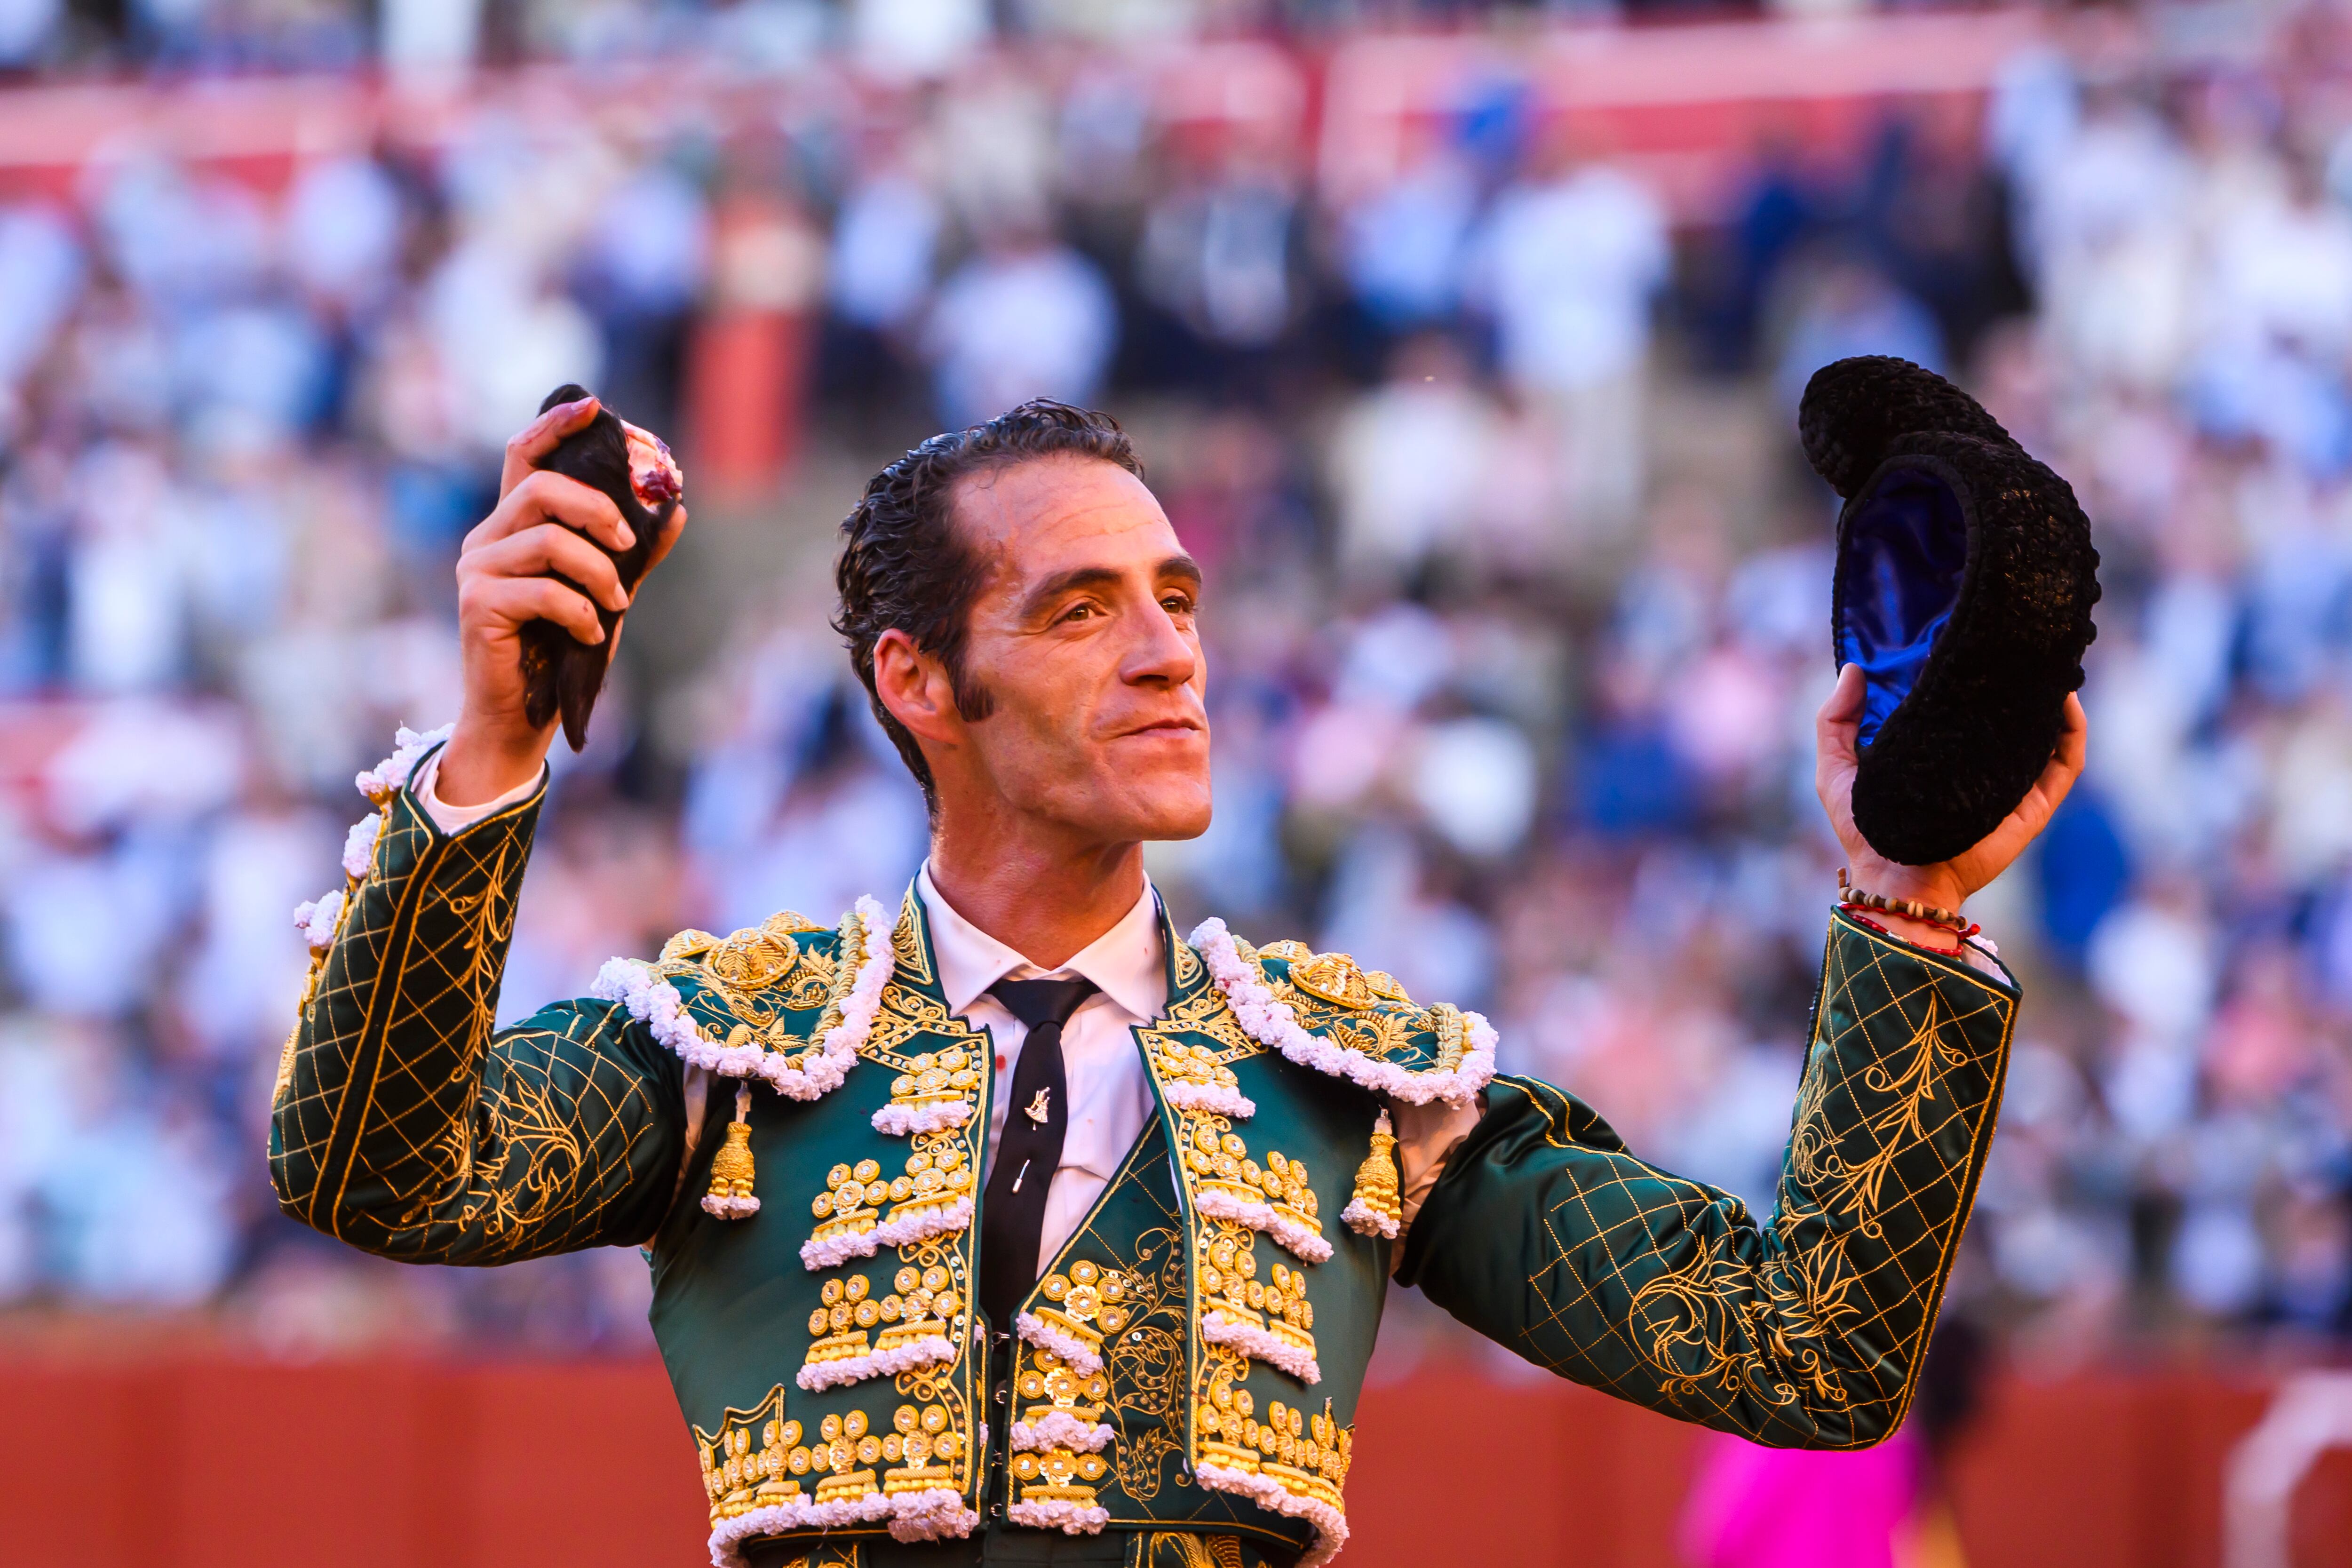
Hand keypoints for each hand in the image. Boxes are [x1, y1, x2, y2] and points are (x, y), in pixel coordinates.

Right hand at [438, 397, 690, 804]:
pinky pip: (543, 589)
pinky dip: (581, 611)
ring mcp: (476, 570)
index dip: (555, 424)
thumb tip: (678, 509)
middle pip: (540, 488)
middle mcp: (486, 538)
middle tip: (627, 546)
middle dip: (596, 510)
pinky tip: (593, 633)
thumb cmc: (561, 648)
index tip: (594, 406)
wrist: (522, 714)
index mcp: (512, 524)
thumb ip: (633, 551)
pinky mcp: (478, 604)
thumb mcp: (606, 590)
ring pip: (548, 541)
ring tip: (616, 606)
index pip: (523, 454)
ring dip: (598, 572)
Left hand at [1814, 663, 2087, 927]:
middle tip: (2017, 640)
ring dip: (2052, 697)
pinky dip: (2073, 731)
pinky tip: (2066, 701)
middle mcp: (1977, 761)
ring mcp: (2009, 782)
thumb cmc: (1862, 829)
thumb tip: (1854, 668)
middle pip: (2007, 713)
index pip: (1960, 703)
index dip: (1966, 671)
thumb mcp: (1836, 768)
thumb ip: (1836, 720)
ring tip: (2051, 662)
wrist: (1894, 880)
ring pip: (2044, 732)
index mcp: (1937, 749)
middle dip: (2017, 678)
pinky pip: (2065, 764)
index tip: (1968, 635)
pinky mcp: (2032, 806)